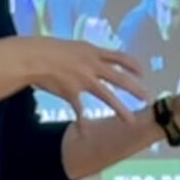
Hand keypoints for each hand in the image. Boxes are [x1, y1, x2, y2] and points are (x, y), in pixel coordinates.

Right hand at [19, 37, 149, 117]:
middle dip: (136, 89)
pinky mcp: (71, 92)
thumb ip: (85, 53)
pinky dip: (82, 122)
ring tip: (131, 121)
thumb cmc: (47, 48)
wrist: (31, 57)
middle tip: (148, 98)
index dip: (134, 65)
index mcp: (92, 51)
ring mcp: (83, 80)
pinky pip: (80, 110)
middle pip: (120, 78)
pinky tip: (85, 132)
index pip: (120, 57)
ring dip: (121, 110)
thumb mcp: (72, 46)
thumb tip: (93, 57)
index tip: (143, 72)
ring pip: (107, 96)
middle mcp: (92, 65)